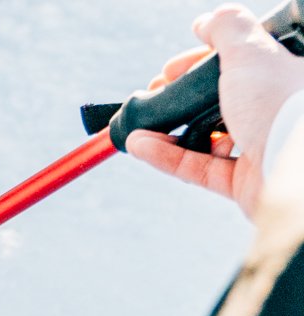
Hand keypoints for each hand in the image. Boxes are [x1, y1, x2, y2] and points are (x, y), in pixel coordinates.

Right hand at [126, 5, 303, 216]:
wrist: (297, 167)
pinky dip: (166, 157)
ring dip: (167, 132)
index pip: (236, 63)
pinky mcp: (243, 182)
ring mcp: (260, 147)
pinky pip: (198, 168)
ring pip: (206, 138)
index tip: (170, 68)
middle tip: (154, 94)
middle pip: (217, 101)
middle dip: (179, 98)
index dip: (198, 63)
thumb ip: (226, 28)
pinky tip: (139, 144)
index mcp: (281, 77)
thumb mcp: (251, 50)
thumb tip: (204, 21)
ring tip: (141, 126)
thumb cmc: (281, 104)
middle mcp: (273, 110)